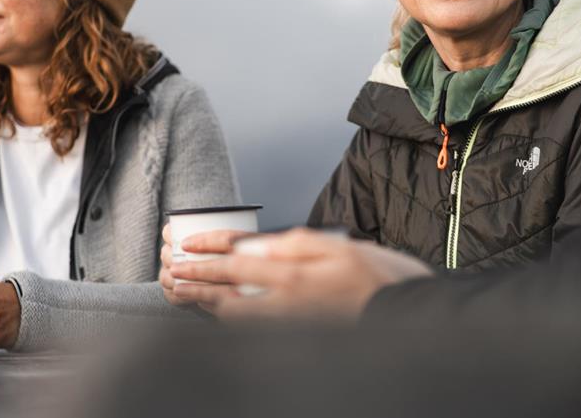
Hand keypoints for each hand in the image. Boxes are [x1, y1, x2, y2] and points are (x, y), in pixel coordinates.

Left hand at [170, 228, 433, 320]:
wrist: (410, 320)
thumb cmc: (382, 279)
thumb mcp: (342, 248)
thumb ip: (300, 244)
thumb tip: (264, 245)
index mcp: (298, 271)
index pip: (241, 256)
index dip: (211, 248)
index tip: (187, 244)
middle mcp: (289, 299)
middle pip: (229, 288)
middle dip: (196, 278)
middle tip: (170, 271)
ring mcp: (291, 322)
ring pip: (235, 315)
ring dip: (204, 303)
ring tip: (180, 293)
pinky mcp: (297, 336)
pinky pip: (252, 329)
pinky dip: (227, 320)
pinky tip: (218, 315)